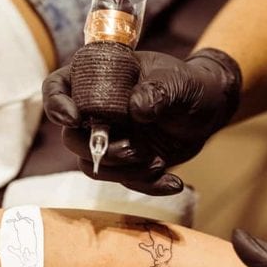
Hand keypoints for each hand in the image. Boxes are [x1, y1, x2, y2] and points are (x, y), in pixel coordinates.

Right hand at [42, 48, 240, 194]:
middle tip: (134, 149)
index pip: (58, 87)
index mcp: (98, 79)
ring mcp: (111, 139)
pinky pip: (126, 181)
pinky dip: (149, 186)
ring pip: (94, 166)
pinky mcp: (129, 162)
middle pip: (73, 138)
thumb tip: (136, 108)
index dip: (56, 104)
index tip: (74, 118)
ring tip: (157, 163)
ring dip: (124, 170)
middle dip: (100, 150)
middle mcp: (97, 112)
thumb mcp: (177, 82)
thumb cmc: (188, 84)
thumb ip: (158, 90)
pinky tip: (174, 183)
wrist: (210, 108)